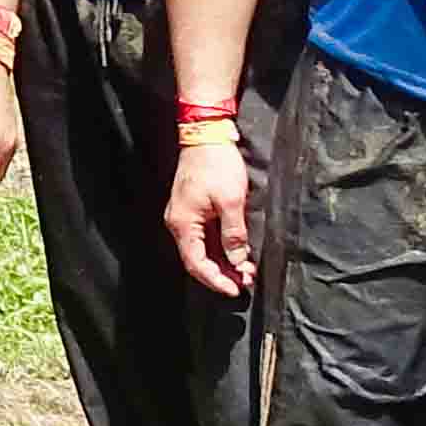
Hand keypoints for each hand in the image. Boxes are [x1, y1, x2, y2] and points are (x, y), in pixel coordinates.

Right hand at [164, 124, 254, 295]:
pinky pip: (204, 237)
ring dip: (222, 261)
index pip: (195, 263)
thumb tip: (238, 261)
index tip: (236, 289)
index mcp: (183, 223)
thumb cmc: (216, 166)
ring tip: (246, 269)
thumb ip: (234, 235)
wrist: (206, 136)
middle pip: (197, 259)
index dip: (215, 280)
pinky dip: (220, 248)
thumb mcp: (231, 202)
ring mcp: (185, 216)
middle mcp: (179, 223)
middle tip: (247, 280)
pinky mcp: (193, 209)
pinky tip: (237, 251)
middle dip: (221, 273)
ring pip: (201, 249)